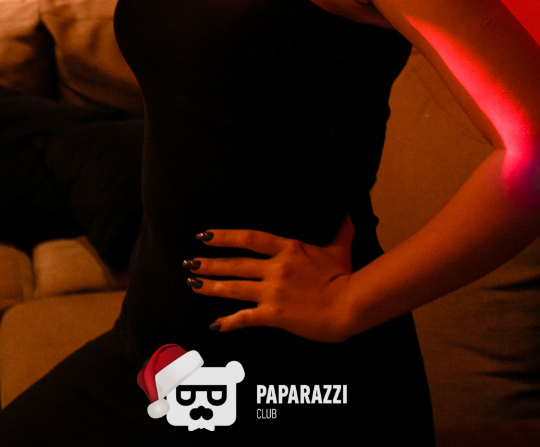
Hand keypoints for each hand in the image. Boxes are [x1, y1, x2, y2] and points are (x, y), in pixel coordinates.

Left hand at [184, 216, 355, 341]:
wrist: (350, 305)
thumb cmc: (345, 277)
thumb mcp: (340, 249)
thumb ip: (341, 231)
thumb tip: (350, 215)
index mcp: (288, 248)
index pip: (249, 238)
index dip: (225, 236)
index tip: (205, 235)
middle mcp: (275, 267)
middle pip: (235, 263)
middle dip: (210, 263)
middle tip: (189, 263)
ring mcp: (273, 291)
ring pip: (234, 287)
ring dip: (211, 286)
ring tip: (193, 284)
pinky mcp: (274, 315)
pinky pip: (246, 317)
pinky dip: (229, 321)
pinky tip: (215, 323)